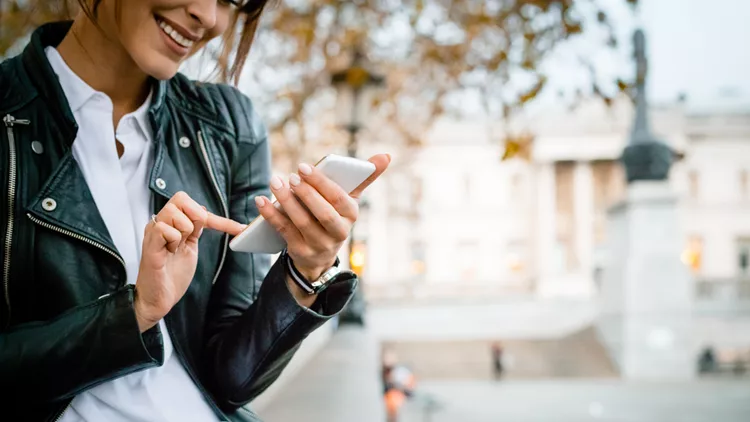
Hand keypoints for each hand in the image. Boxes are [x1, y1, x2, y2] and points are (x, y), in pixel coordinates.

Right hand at [134, 191, 244, 331]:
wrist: (159, 299)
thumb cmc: (173, 275)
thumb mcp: (190, 246)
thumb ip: (195, 228)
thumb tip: (203, 209)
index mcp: (170, 223)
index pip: (189, 202)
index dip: (213, 215)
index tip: (237, 229)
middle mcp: (160, 224)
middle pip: (180, 198)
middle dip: (196, 216)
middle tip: (192, 237)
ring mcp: (153, 233)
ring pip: (173, 213)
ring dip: (184, 230)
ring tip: (176, 247)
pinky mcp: (149, 245)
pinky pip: (164, 229)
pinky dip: (173, 240)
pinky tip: (169, 252)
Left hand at [256, 154, 390, 302]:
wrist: (319, 255)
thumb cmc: (334, 216)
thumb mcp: (349, 199)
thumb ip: (364, 177)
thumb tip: (387, 155)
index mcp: (351, 215)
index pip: (340, 199)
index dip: (321, 183)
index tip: (304, 166)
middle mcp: (338, 233)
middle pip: (323, 214)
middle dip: (306, 194)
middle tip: (290, 175)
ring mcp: (319, 245)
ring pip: (302, 223)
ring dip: (286, 202)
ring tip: (275, 182)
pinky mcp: (301, 252)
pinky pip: (284, 231)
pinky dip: (271, 215)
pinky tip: (261, 201)